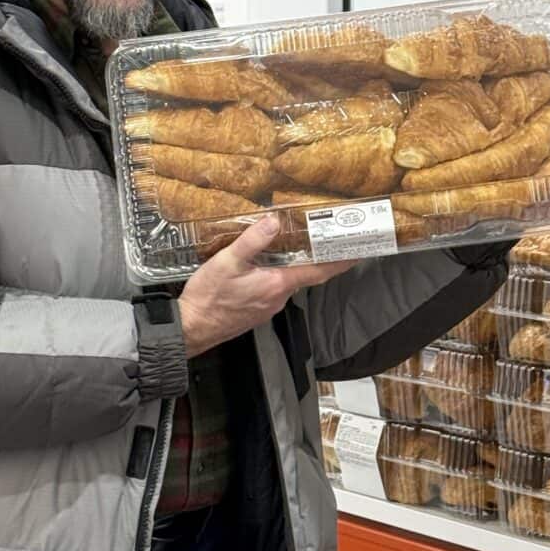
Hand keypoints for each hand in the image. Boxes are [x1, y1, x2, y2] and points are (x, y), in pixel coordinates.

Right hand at [178, 214, 356, 357]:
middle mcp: (278, 297)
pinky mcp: (257, 310)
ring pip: (288, 281)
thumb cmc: (208, 297)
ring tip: (297, 245)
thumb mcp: (227, 262)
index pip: (318, 271)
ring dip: (295, 266)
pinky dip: (278, 275)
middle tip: (329, 240)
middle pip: (305, 275)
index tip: (358, 252)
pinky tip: (267, 265)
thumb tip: (273, 221)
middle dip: (319, 259)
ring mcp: (268, 306)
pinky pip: (274, 288)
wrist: (191, 328)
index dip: (340, 261)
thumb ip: (252, 241)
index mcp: (276, 284)